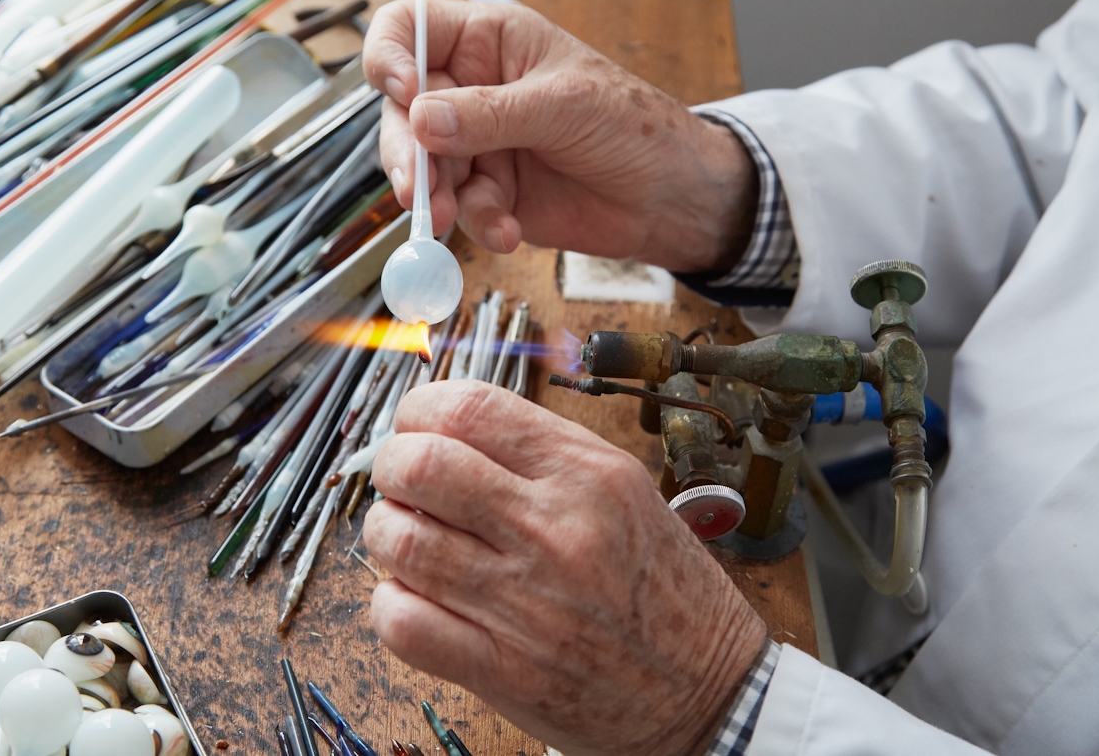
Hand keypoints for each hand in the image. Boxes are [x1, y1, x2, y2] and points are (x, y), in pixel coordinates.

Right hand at [363, 0, 756, 272]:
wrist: (670, 196)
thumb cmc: (633, 124)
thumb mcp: (564, 105)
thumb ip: (490, 113)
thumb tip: (421, 119)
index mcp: (486, 41)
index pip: (407, 30)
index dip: (390, 57)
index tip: (404, 93)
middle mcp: (471, 89)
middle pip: (401, 111)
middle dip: (405, 151)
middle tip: (416, 188)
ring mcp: (476, 144)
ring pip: (422, 167)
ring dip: (434, 196)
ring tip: (450, 216)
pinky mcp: (488, 193)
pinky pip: (460, 209)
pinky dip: (477, 223)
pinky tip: (507, 230)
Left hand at [363, 380, 765, 755]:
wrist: (711, 691)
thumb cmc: (662, 589)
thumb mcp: (623, 491)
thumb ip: (537, 454)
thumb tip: (441, 427)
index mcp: (587, 473)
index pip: (468, 406)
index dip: (419, 411)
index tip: (415, 428)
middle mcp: (555, 529)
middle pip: (420, 465)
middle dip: (390, 467)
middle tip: (401, 484)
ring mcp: (526, 603)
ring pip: (400, 540)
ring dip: (387, 535)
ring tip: (408, 542)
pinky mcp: (504, 670)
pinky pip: (402, 622)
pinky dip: (391, 605)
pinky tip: (417, 599)